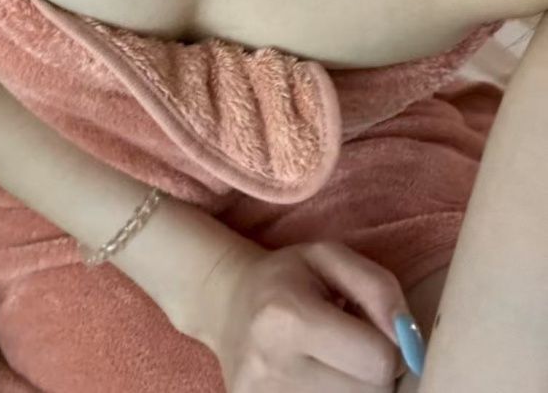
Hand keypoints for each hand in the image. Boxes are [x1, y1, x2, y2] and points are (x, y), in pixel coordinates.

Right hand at [197, 239, 410, 391]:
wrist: (227, 303)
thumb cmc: (288, 277)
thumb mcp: (331, 258)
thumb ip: (379, 288)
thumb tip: (410, 341)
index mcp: (288, 317)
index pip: (377, 361)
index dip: (390, 346)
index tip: (371, 329)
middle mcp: (271, 366)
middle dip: (372, 372)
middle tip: (350, 346)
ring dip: (353, 389)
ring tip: (332, 362)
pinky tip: (320, 379)